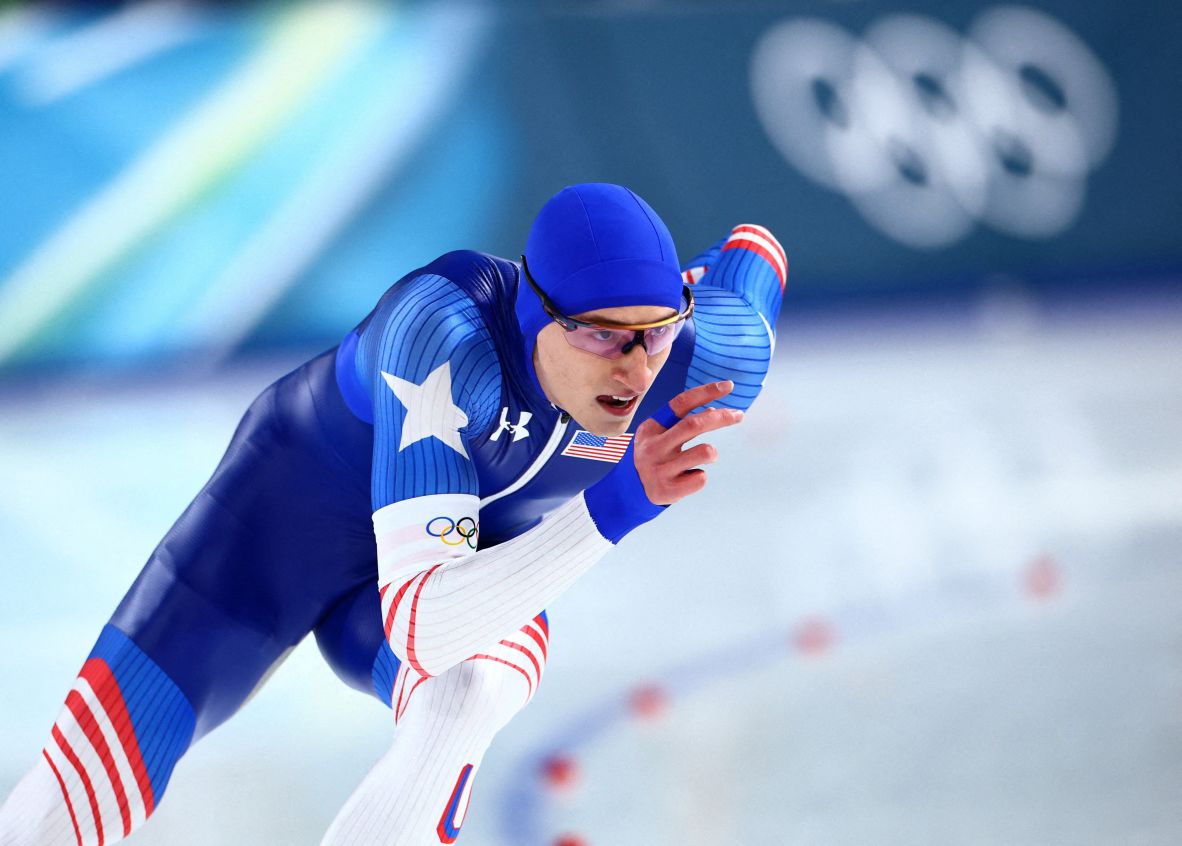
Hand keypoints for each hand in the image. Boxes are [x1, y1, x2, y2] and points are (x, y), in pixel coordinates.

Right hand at [633, 381, 743, 504]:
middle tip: (739, 415)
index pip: (680, 403)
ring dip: (712, 452)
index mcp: (651, 428)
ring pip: (704, 452)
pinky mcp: (668, 490)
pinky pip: (701, 478)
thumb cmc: (652, 458)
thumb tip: (713, 410)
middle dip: (722, 417)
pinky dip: (699, 477)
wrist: (628, 492)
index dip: (706, 392)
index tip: (728, 386)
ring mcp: (660, 469)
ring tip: (705, 457)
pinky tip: (686, 479)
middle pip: (694, 424)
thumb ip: (681, 423)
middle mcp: (654, 447)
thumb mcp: (658, 436)